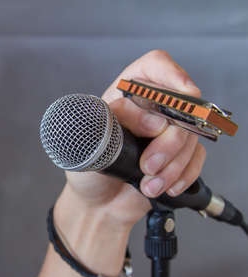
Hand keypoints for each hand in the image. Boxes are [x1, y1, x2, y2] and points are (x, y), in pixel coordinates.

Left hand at [59, 50, 206, 227]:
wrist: (95, 203)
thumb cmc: (86, 169)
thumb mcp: (91, 139)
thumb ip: (121, 121)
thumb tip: (157, 122)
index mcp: (124, 94)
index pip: (154, 66)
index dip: (172, 74)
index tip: (181, 95)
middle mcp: (149, 108)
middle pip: (181, 107)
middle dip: (169, 142)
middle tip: (149, 165)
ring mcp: (166, 132)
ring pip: (191, 136)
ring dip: (173, 165)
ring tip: (148, 184)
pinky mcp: (178, 154)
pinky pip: (196, 158)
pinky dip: (183, 175)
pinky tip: (163, 187)